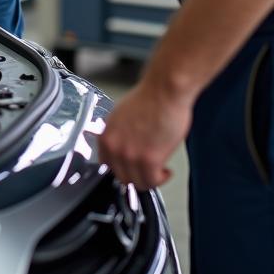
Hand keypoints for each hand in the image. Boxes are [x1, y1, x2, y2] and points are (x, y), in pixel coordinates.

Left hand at [98, 74, 193, 190]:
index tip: (132, 169)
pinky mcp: (148, 160)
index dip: (122, 169)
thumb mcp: (123, 116)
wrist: (165, 90)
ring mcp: (129, 154)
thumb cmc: (150, 98)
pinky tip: (166, 171)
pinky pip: (152, 181)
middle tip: (148, 171)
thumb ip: (119, 135)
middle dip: (137, 175)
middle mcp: (114, 146)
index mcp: (106, 134)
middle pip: (121, 176)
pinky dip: (161, 179)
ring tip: (159, 171)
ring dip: (150, 179)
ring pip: (137, 182)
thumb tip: (124, 148)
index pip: (107, 165)